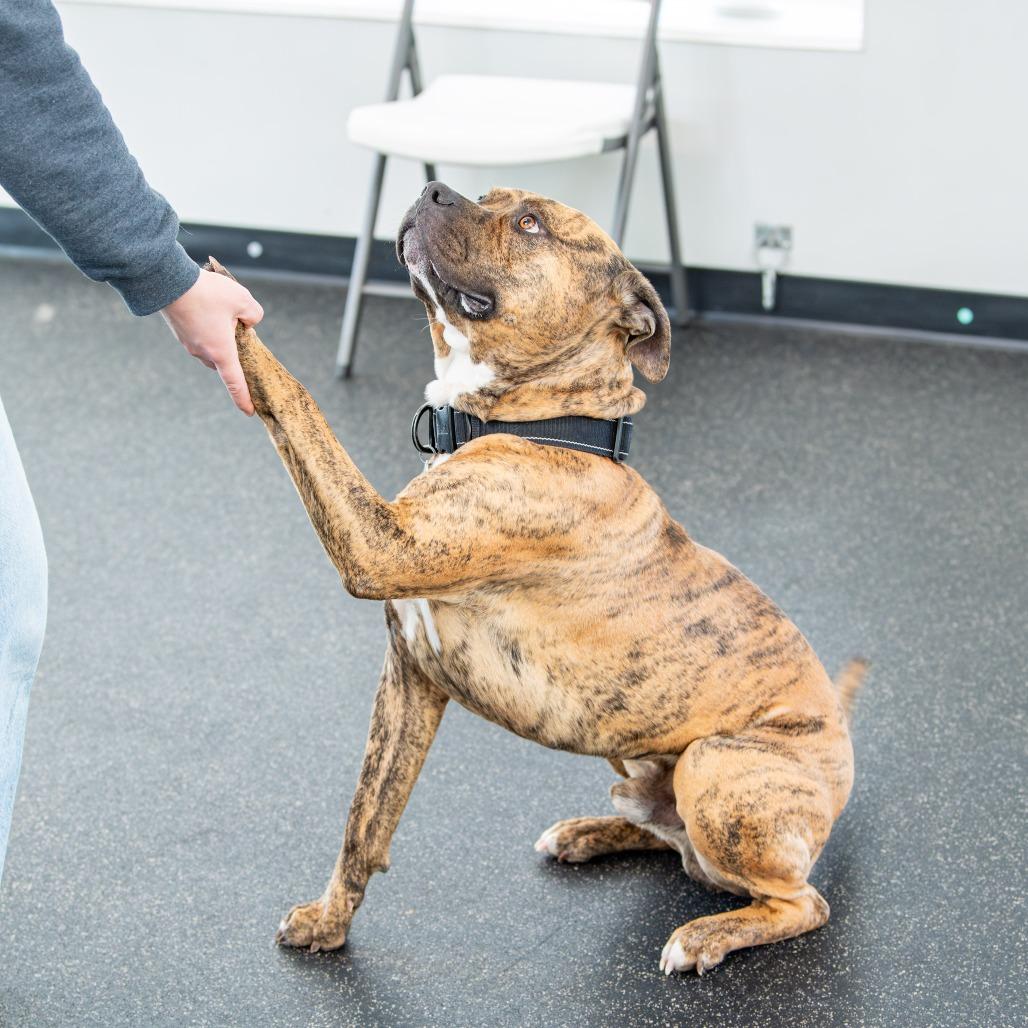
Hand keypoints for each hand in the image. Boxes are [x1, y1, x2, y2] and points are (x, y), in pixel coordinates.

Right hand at [160, 269, 263, 414]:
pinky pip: (201, 338)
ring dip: (222, 336)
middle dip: (236, 351)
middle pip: (226, 361)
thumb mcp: (242, 299)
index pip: (235, 382)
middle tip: (242, 329)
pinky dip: (209, 329)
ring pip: (213, 348)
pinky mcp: (180, 334)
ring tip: (223, 312)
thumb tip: (248, 323)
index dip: (244, 399)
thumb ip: (254, 315)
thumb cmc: (207, 292)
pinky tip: (208, 308)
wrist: (167, 280)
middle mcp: (203, 353)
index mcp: (221, 352)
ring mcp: (189, 344)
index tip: (250, 411)